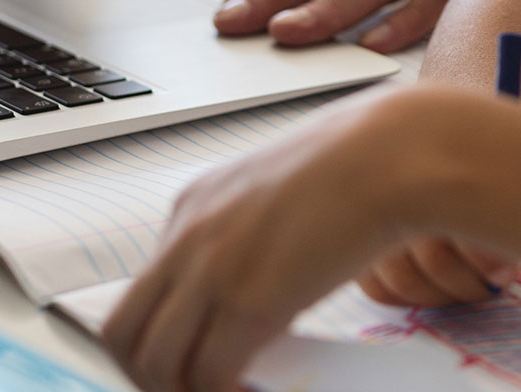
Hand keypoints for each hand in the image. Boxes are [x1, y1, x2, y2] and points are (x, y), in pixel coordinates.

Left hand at [102, 88, 486, 391]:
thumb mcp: (284, 189)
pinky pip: (208, 374)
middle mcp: (188, 235)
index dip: (158, 338)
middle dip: (148, 376)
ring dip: (183, 391)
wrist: (397, 154)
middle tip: (191, 390)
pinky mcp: (248, 301)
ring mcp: (212, 268)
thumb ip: (255, 230)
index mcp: (193, 204)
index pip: (142, 292)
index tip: (189, 360)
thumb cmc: (363, 163)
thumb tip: (263, 275)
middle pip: (123, 334)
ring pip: (155, 363)